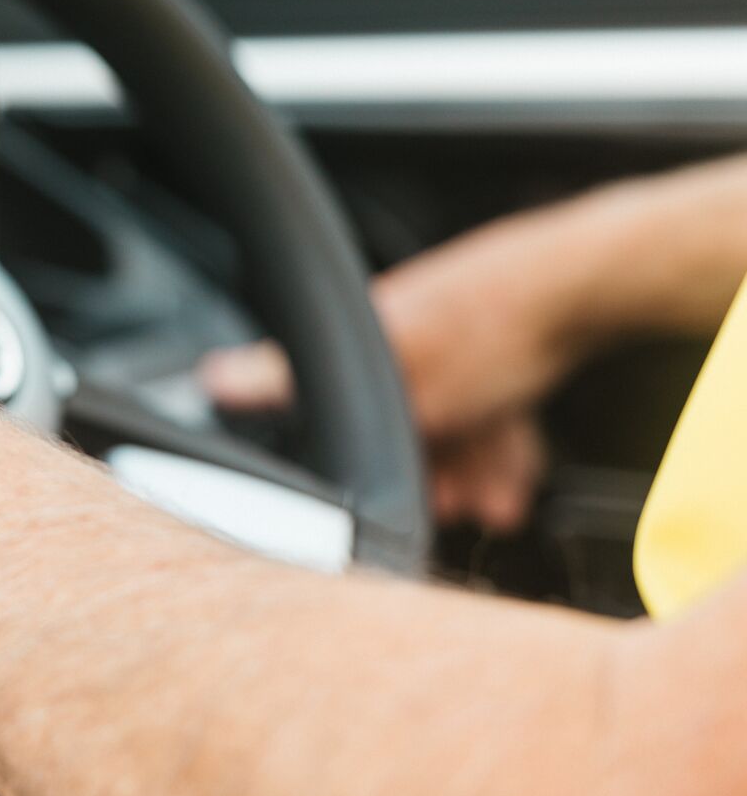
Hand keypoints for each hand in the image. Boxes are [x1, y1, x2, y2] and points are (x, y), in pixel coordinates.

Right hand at [200, 214, 589, 531]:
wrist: (584, 288)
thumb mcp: (390, 382)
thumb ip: (293, 386)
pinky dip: (500, 446)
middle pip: (400, 424)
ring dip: (468, 469)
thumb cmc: (484, 327)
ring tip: (494, 504)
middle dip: (426, 475)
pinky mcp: (502, 347)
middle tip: (452, 507)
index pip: (335, 408)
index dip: (358, 457)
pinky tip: (515, 479)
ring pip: (450, 423)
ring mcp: (452, 341)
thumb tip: (210, 377)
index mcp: (361, 341)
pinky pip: (490, 410)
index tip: (382, 494)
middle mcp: (399, 338)